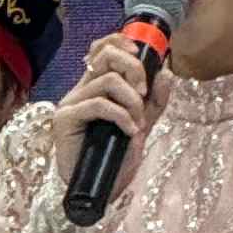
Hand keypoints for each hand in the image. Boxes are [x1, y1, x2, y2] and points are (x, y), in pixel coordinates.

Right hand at [46, 29, 166, 201]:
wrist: (102, 190)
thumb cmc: (116, 158)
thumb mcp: (143, 124)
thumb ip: (155, 100)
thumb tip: (166, 71)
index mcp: (96, 86)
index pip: (102, 49)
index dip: (121, 42)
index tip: (141, 54)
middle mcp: (81, 90)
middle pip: (105, 56)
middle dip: (134, 69)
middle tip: (143, 94)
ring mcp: (71, 103)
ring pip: (108, 81)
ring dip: (132, 102)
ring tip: (137, 123)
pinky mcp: (66, 119)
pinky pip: (99, 104)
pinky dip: (122, 116)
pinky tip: (129, 132)